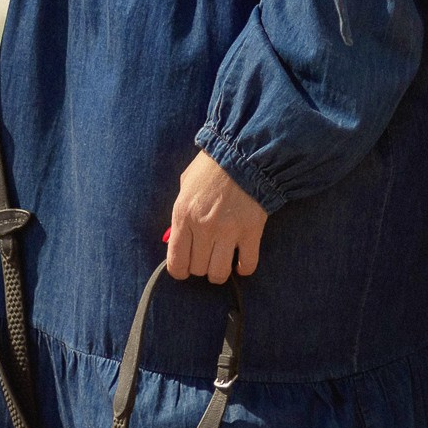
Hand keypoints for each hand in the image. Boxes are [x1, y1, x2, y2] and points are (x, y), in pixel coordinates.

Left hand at [165, 152, 266, 282]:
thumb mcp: (185, 185)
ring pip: (219, 273)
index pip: (176, 263)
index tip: (186, 267)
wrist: (243, 153)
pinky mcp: (251, 232)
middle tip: (207, 256)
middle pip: (198, 269)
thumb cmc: (211, 167)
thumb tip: (175, 239)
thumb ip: (180, 214)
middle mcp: (204, 228)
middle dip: (201, 266)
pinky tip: (242, 261)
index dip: (180, 271)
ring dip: (220, 271)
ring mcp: (229, 232)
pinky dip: (244, 268)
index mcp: (183, 216)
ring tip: (222, 261)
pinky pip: (247, 264)